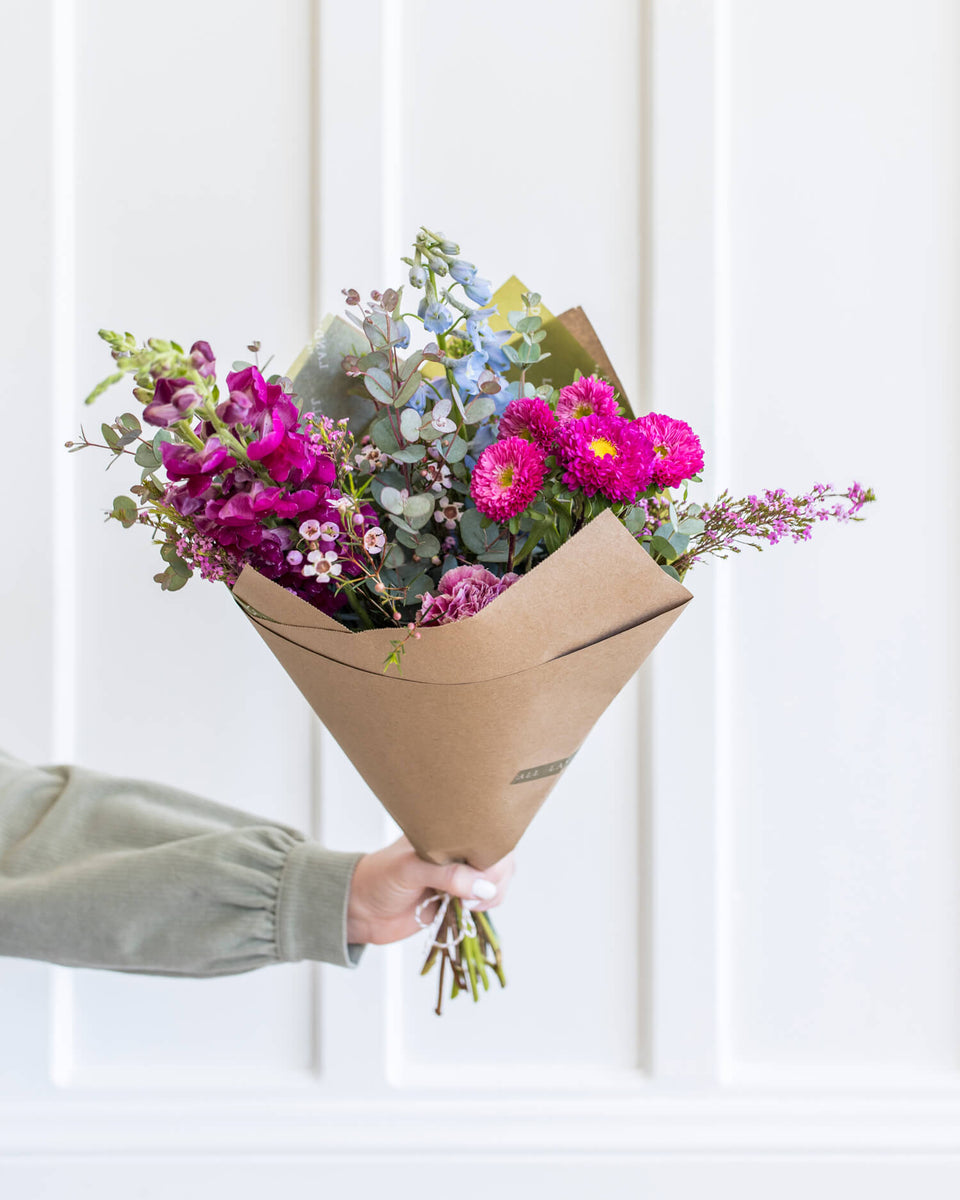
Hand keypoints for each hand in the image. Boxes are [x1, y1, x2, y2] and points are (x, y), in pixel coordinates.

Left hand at [346, 835, 514, 945]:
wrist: (360, 910)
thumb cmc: (378, 879)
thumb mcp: (410, 870)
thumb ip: (447, 875)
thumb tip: (484, 888)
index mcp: (446, 831)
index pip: (487, 835)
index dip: (494, 854)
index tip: (484, 876)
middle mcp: (457, 850)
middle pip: (498, 858)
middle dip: (495, 878)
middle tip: (474, 896)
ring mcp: (459, 875)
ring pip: (494, 881)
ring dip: (490, 896)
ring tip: (466, 905)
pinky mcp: (458, 898)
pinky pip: (483, 902)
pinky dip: (483, 908)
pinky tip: (466, 911)